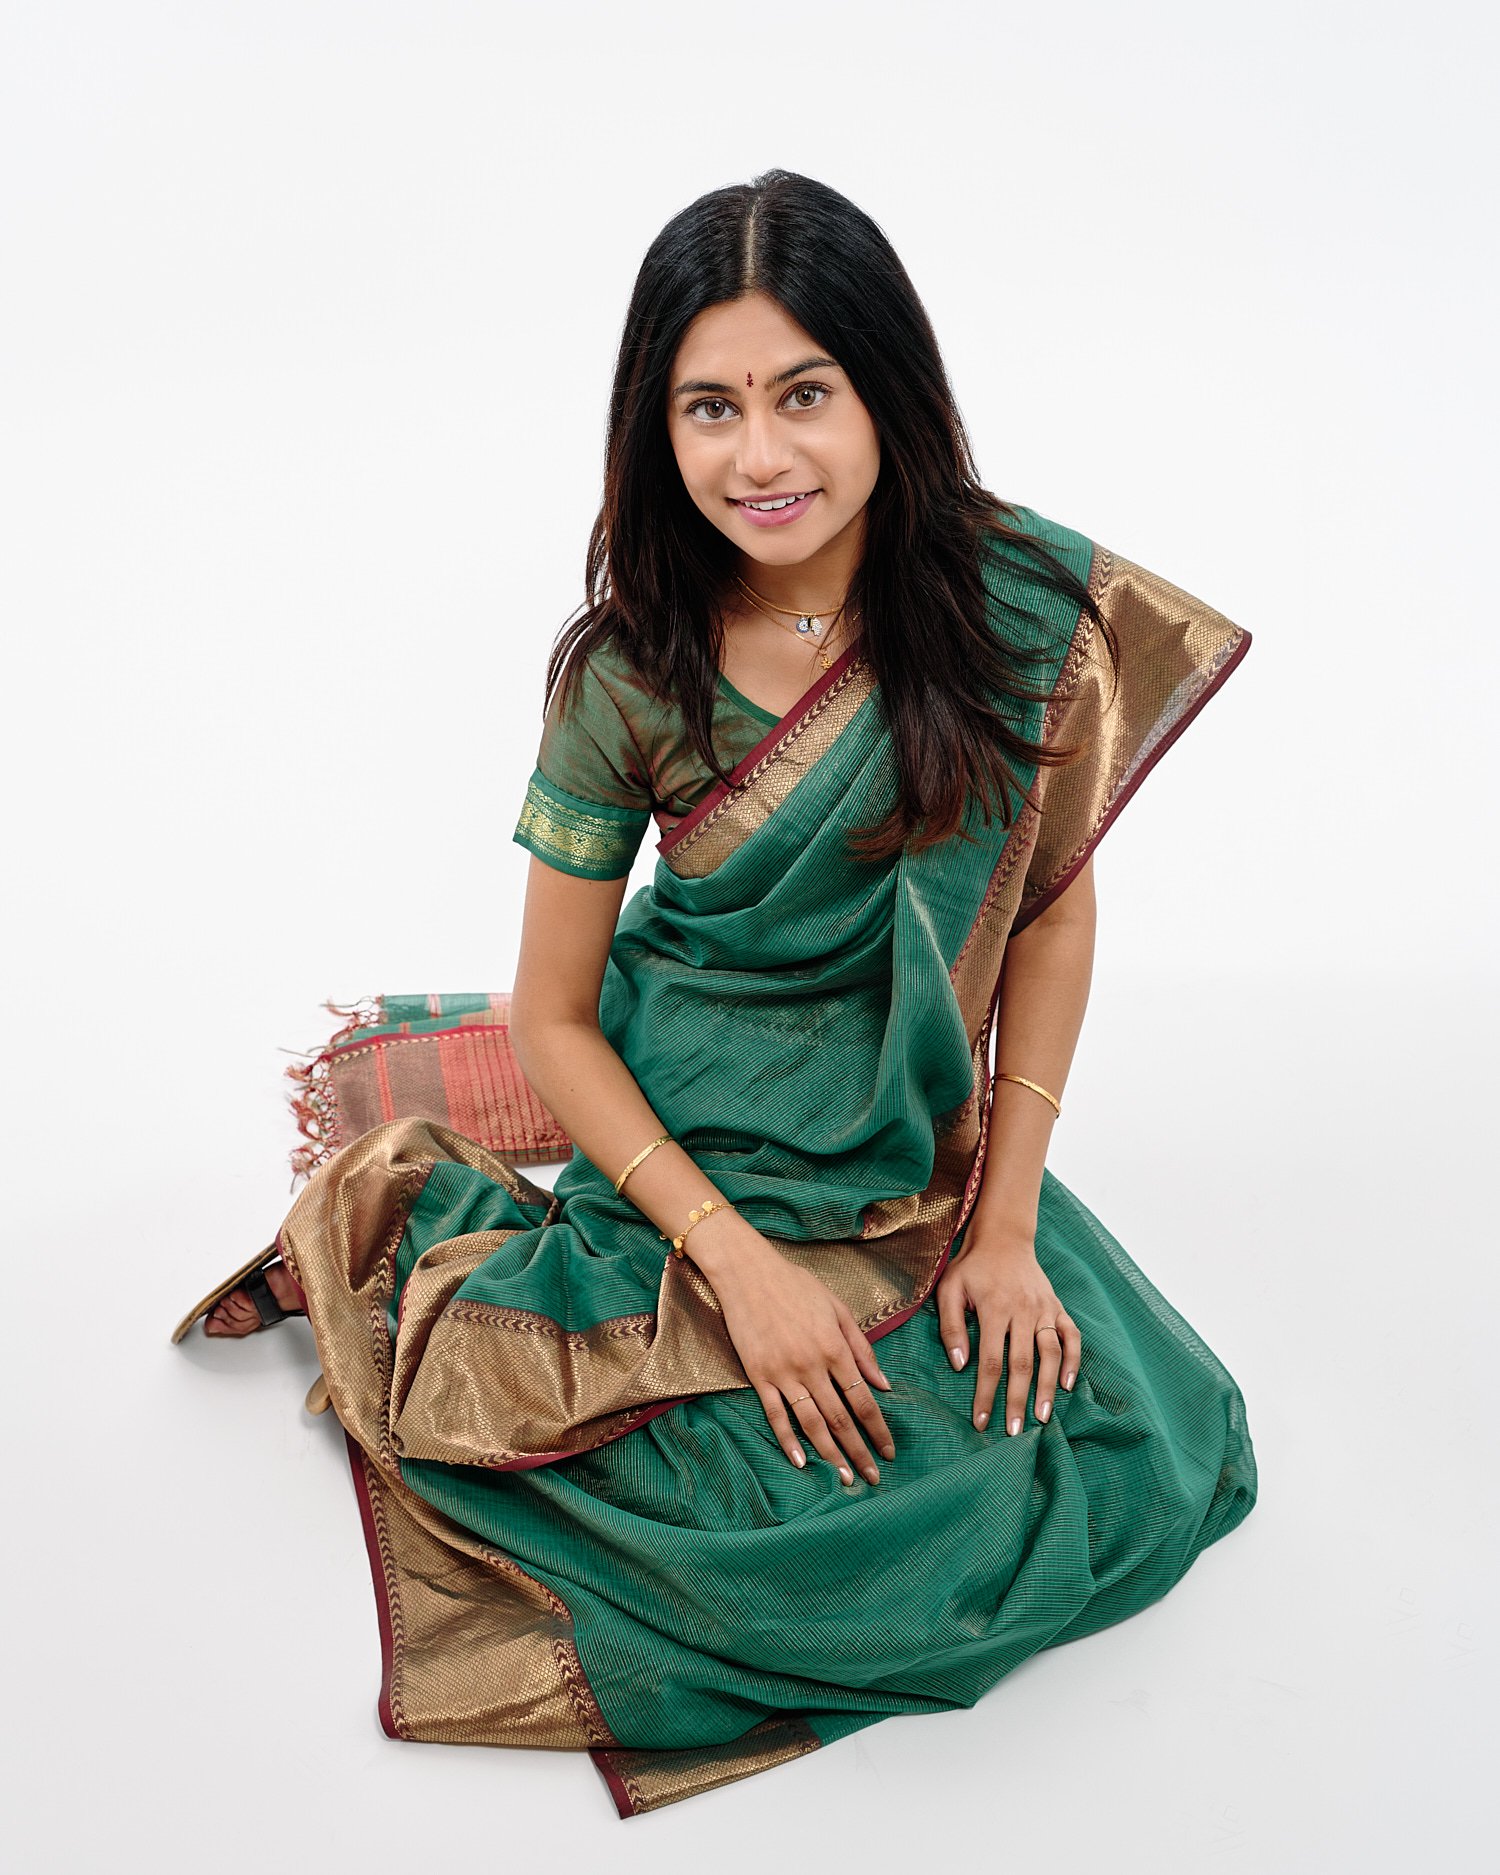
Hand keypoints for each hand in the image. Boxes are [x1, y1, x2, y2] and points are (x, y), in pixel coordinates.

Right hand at [696, 1216, 896, 1485]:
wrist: (747, 1273)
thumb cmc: (797, 1286)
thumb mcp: (838, 1309)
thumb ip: (862, 1348)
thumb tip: (884, 1384)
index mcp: (835, 1348)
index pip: (863, 1399)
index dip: (878, 1429)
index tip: (888, 1451)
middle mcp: (812, 1365)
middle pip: (840, 1418)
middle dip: (858, 1451)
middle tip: (872, 1477)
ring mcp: (783, 1373)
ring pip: (811, 1423)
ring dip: (830, 1454)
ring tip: (843, 1478)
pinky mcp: (758, 1375)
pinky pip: (775, 1415)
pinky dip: (788, 1441)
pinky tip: (801, 1462)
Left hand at [934, 1218, 1080, 1433]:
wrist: (1004, 1237)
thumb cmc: (971, 1267)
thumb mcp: (949, 1289)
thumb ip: (951, 1326)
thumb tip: (958, 1364)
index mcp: (994, 1309)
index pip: (990, 1361)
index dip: (986, 1394)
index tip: (982, 1421)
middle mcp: (1023, 1311)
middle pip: (1022, 1364)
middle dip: (1018, 1400)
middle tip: (1015, 1432)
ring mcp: (1044, 1309)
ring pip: (1051, 1353)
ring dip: (1048, 1387)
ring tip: (1043, 1417)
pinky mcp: (1057, 1307)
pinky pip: (1072, 1336)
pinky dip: (1073, 1360)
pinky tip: (1068, 1385)